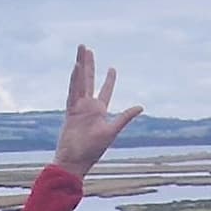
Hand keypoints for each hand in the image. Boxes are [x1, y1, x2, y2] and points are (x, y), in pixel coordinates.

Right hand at [52, 44, 143, 176]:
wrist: (74, 162)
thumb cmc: (92, 151)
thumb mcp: (112, 131)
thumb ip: (125, 117)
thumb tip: (140, 107)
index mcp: (98, 112)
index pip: (105, 91)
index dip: (109, 80)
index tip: (112, 68)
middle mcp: (87, 107)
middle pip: (88, 80)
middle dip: (89, 64)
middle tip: (87, 48)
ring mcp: (77, 108)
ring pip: (79, 81)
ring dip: (81, 65)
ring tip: (82, 49)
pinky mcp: (70, 111)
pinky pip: (73, 92)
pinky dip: (75, 80)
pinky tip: (77, 67)